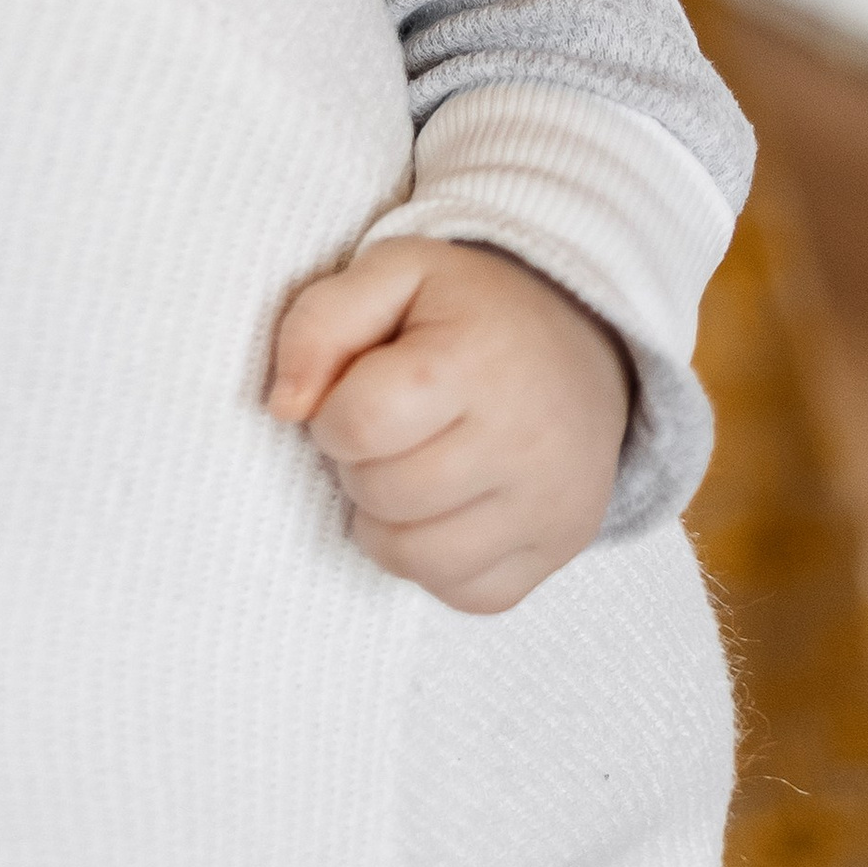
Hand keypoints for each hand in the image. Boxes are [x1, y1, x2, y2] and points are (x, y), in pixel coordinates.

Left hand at [267, 237, 632, 615]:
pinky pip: (465, 593)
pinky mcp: (561, 547)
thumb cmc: (469, 309)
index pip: (359, 424)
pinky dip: (435, 563)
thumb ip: (319, 322)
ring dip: (386, 521)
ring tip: (405, 470)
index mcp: (477, 361)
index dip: (332, 413)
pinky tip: (442, 510)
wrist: (582, 343)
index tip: (353, 393)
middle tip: (386, 430)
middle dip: (358, 464)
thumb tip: (284, 407)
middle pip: (383, 494)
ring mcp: (551, 504)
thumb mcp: (393, 273)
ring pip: (417, 558)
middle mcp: (524, 440)